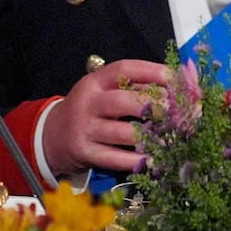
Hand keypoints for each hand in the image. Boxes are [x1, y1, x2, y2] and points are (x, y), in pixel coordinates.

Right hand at [41, 59, 169, 176]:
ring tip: (172, 138)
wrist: (53, 136)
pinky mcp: (84, 151)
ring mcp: (85, 128)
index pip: (124, 70)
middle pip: (122, 101)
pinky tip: (153, 160)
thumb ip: (134, 87)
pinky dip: (135, 160)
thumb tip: (175, 88)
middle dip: (153, 105)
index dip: (152, 72)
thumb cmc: (90, 111)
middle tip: (178, 111)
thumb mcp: (103, 92)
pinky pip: (113, 158)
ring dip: (149, 136)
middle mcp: (88, 102)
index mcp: (95, 82)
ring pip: (120, 132)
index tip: (176, 78)